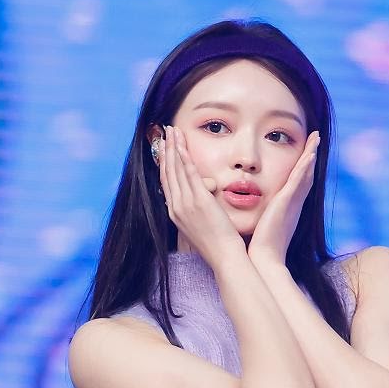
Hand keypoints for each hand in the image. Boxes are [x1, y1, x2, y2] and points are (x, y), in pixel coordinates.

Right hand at [159, 125, 244, 267]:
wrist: (224, 257)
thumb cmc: (218, 245)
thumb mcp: (201, 225)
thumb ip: (197, 209)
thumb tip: (203, 194)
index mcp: (175, 213)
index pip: (166, 182)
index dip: (164, 163)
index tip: (165, 147)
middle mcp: (176, 207)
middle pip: (167, 172)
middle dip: (166, 149)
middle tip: (166, 131)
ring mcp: (186, 203)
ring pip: (176, 169)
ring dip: (173, 147)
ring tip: (172, 130)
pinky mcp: (199, 200)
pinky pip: (188, 173)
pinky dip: (183, 156)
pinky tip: (181, 143)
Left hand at [246, 131, 320, 267]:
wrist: (263, 260)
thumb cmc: (260, 248)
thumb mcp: (261, 226)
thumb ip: (260, 216)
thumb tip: (251, 212)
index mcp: (287, 209)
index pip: (297, 183)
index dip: (303, 167)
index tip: (305, 152)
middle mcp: (294, 204)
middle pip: (306, 175)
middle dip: (310, 155)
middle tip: (315, 137)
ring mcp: (292, 203)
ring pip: (305, 174)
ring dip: (310, 154)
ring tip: (315, 137)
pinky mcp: (286, 203)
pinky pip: (298, 181)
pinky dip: (305, 166)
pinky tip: (309, 153)